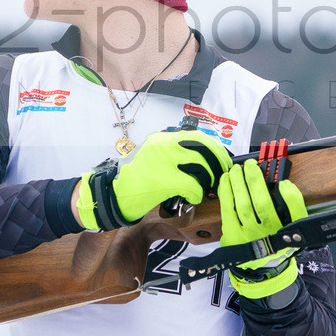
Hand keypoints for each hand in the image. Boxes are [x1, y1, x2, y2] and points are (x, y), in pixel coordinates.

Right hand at [75, 130, 229, 230]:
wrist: (113, 193)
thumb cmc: (135, 179)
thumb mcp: (154, 156)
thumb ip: (175, 153)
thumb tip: (203, 156)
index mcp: (163, 139)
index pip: (199, 137)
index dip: (215, 149)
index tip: (222, 159)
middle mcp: (164, 145)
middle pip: (205, 149)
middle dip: (219, 163)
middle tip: (222, 174)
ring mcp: (164, 161)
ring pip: (202, 166)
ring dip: (209, 179)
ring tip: (207, 187)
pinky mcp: (163, 179)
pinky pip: (192, 185)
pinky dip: (197, 193)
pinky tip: (193, 198)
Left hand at [218, 159, 307, 298]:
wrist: (261, 267)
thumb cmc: (277, 240)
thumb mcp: (293, 228)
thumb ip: (295, 207)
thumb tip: (285, 185)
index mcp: (286, 233)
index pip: (293, 213)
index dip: (290, 196)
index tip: (283, 182)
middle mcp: (267, 236)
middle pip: (263, 204)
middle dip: (255, 180)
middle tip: (250, 164)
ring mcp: (248, 236)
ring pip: (243, 205)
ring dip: (238, 183)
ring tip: (236, 169)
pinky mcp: (232, 236)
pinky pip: (228, 210)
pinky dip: (226, 192)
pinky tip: (226, 179)